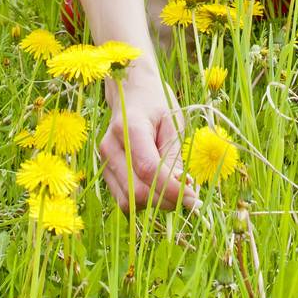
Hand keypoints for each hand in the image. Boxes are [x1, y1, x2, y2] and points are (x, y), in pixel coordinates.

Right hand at [98, 74, 197, 215]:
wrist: (131, 93)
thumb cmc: (156, 104)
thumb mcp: (172, 123)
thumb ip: (174, 156)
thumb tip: (183, 188)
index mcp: (129, 127)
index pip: (149, 169)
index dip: (172, 189)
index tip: (193, 197)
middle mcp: (111, 147)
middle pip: (137, 190)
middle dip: (166, 201)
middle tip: (188, 198)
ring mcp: (104, 161)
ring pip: (128, 200)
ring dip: (155, 203)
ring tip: (174, 192)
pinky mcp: (106, 172)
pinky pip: (124, 198)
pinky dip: (144, 201)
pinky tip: (160, 190)